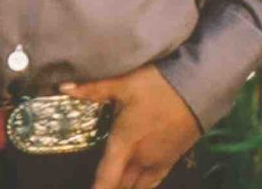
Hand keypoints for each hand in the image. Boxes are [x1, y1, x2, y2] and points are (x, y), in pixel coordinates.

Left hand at [60, 66, 200, 188]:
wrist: (199, 90)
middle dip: (110, 187)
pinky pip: (153, 181)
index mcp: (125, 144)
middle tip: (101, 185)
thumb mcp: (123, 84)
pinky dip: (142, 185)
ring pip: (138, 186)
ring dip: (125, 187)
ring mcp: (159, 161)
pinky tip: (137, 183)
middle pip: (122, 185)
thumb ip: (92, 89)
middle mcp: (141, 158)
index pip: (107, 178)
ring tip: (114, 183)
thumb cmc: (158, 86)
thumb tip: (62, 87)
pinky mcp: (172, 159)